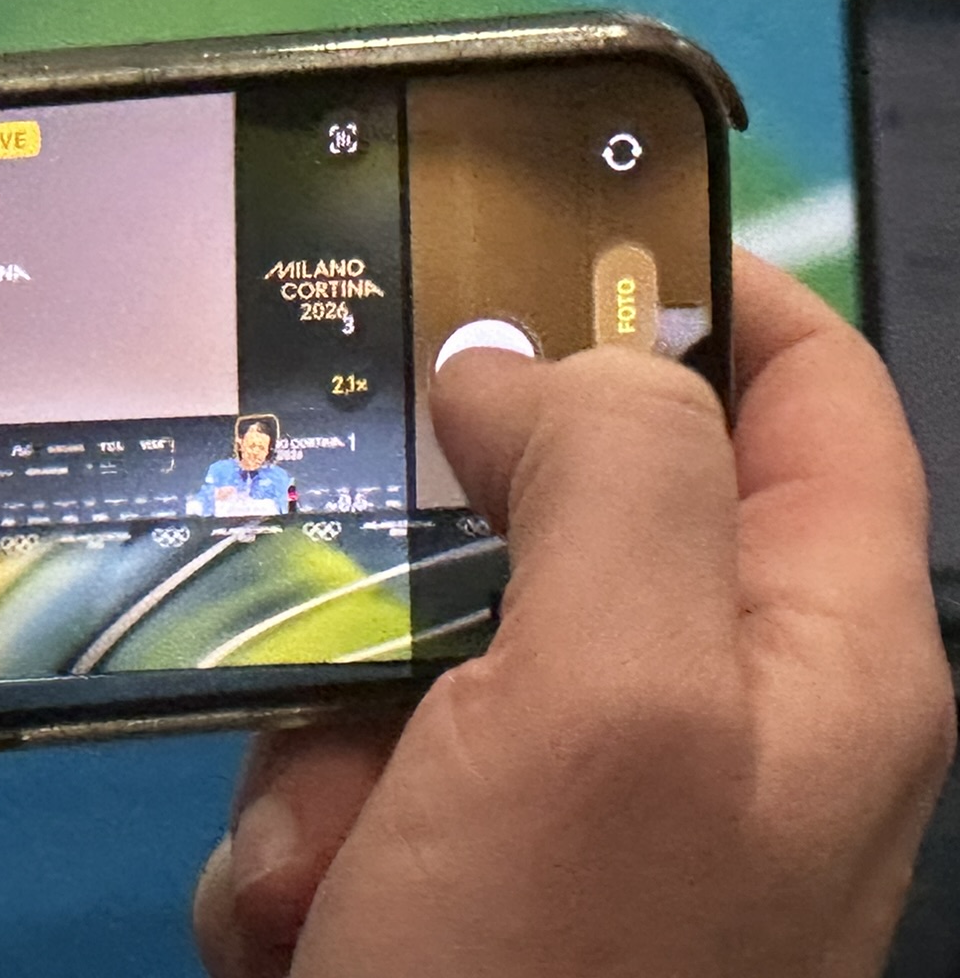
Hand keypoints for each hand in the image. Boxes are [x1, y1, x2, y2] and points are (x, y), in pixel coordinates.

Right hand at [196, 252, 954, 976]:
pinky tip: (307, 903)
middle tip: (344, 562)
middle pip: (564, 512)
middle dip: (424, 551)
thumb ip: (613, 476)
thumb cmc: (558, 968)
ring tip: (330, 836)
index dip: (697, 284)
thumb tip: (521, 361)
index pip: (809, 390)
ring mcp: (581, 803)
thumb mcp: (611, 696)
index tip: (527, 222)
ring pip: (423, 644)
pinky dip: (306, 822)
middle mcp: (709, 713)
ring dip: (333, 728)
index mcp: (818, 652)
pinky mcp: (466, 870)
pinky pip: (359, 764)